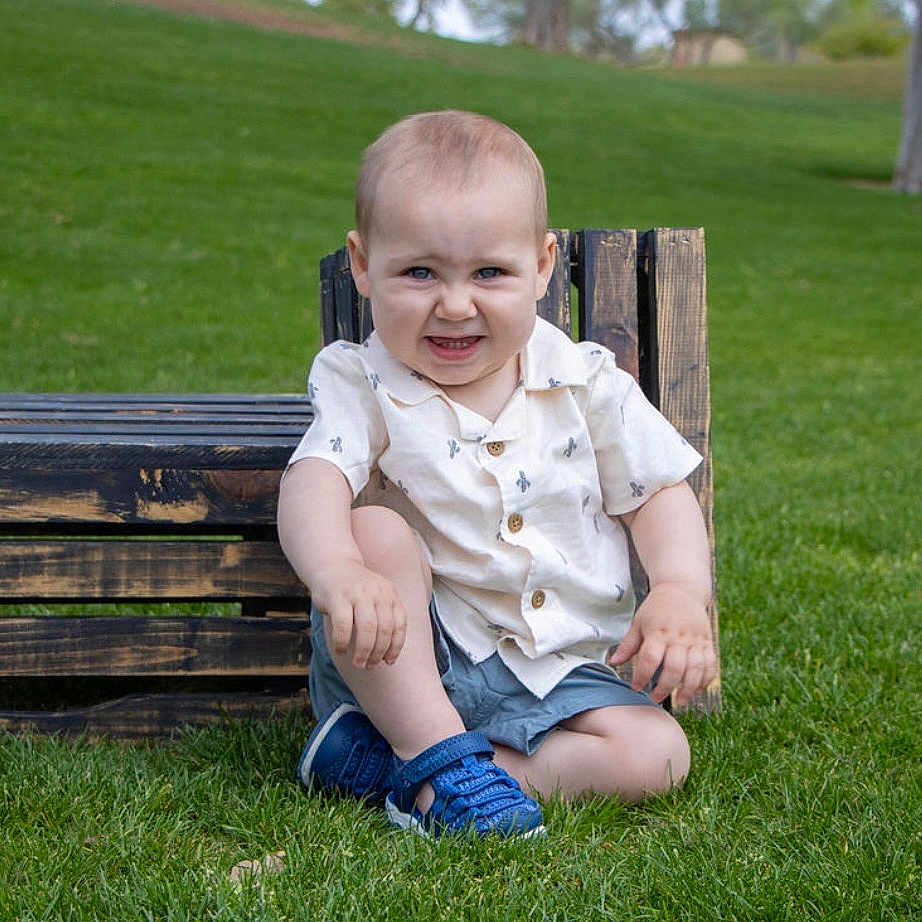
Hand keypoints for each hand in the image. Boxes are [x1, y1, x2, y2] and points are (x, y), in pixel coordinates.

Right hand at [310, 559, 407, 669]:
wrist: (332, 565)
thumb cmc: (356, 591)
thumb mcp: (377, 597)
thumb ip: (384, 617)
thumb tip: (388, 656)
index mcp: (390, 594)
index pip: (399, 624)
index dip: (396, 646)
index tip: (389, 662)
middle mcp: (377, 592)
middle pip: (385, 629)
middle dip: (379, 652)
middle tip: (370, 666)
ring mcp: (358, 593)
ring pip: (367, 628)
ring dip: (364, 651)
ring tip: (359, 664)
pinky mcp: (337, 597)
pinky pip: (343, 625)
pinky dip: (343, 642)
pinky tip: (341, 650)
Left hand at [608, 583, 715, 706]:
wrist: (681, 589)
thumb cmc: (656, 608)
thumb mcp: (638, 623)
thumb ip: (628, 645)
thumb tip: (612, 662)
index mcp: (658, 631)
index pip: (649, 658)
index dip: (642, 676)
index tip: (636, 687)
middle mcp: (678, 636)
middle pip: (674, 667)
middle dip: (665, 687)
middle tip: (655, 698)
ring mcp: (695, 640)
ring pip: (695, 669)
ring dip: (688, 689)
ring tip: (679, 702)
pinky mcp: (708, 642)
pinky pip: (710, 664)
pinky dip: (705, 680)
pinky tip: (696, 691)